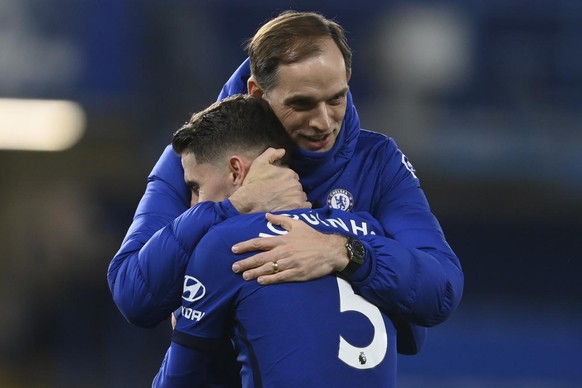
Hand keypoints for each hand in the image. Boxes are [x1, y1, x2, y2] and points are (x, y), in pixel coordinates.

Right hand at [229, 148, 310, 212]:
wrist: (248, 201)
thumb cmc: (253, 183)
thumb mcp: (259, 163)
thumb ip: (271, 154)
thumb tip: (282, 150)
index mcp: (289, 173)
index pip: (293, 177)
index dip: (285, 182)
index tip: (278, 187)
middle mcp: (295, 184)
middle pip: (297, 187)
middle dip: (290, 190)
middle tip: (279, 195)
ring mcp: (297, 197)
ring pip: (301, 196)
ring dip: (295, 198)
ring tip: (284, 203)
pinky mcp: (297, 208)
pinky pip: (306, 206)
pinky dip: (300, 207)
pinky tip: (291, 208)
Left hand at [231, 213, 348, 283]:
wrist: (331, 250)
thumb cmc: (313, 237)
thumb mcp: (297, 224)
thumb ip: (281, 220)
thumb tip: (267, 215)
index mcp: (283, 240)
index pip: (259, 242)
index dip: (245, 246)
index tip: (234, 249)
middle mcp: (284, 251)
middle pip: (261, 257)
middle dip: (246, 262)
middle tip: (233, 267)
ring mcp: (290, 263)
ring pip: (269, 268)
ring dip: (255, 272)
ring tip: (244, 276)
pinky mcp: (297, 273)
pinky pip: (280, 277)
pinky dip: (270, 279)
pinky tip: (260, 281)